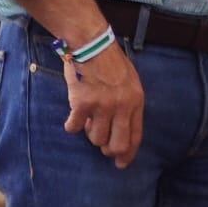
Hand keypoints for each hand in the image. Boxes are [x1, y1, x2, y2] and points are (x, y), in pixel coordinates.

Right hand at [63, 40, 144, 167]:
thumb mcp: (130, 81)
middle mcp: (121, 106)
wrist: (91, 42)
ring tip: (88, 117)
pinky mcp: (82, 103)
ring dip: (89, 132)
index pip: (135, 136)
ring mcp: (102, 105)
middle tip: (101, 145)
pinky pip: (74, 127)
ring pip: (95, 138)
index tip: (121, 163)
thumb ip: (128, 104)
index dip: (128, 154)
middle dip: (108, 150)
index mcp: (135, 101)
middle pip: (117, 145)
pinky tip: (73, 117)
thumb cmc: (110, 60)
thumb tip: (120, 129)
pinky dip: (72, 124)